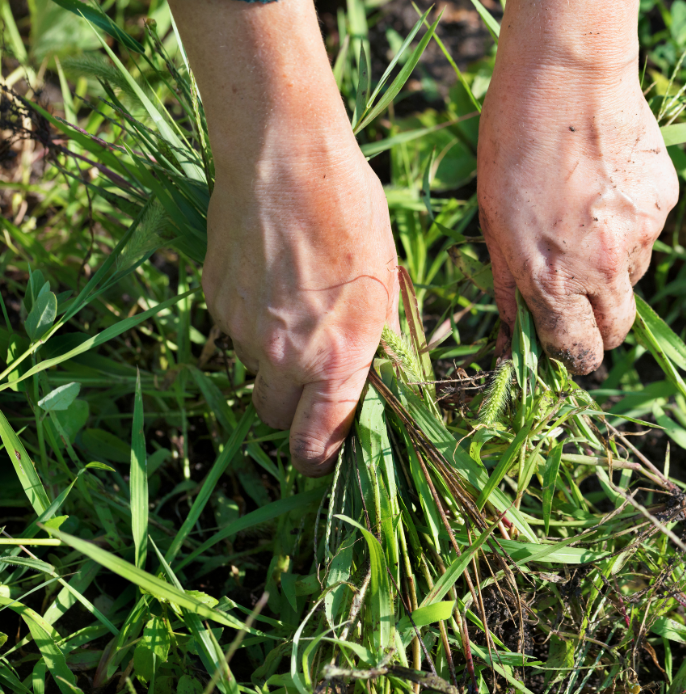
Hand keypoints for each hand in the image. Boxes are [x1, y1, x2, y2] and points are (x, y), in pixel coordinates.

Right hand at [204, 139, 397, 476]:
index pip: (318, 443)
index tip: (325, 453)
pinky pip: (233, 331)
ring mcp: (242, 329)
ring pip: (254, 370)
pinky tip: (271, 277)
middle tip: (313, 377)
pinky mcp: (214, 300)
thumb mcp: (384, 281)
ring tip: (296, 303)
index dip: (321, 458)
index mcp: (337, 356)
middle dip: (293, 410)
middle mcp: (284, 354)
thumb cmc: (351, 213)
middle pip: (276, 417)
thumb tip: (374, 380)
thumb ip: (376, 342)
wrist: (284, 156)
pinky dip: (251, 321)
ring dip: (273, 358)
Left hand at [478, 0, 678, 374]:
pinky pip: (648, 234)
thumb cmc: (512, 145)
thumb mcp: (491, 222)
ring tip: (585, 221)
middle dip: (600, 329)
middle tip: (581, 304)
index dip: (573, 357)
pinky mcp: (664, 203)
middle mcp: (603, 267)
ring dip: (613, 270)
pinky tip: (606, 190)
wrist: (567, 77)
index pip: (578, 351)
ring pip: (633, 278)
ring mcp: (640, 234)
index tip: (569, 350)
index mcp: (552, 279)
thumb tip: (512, 333)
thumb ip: (508, 285)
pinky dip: (630, 226)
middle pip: (617, 330)